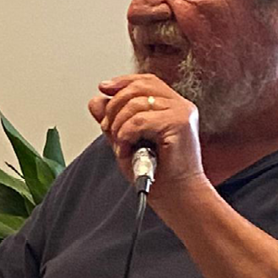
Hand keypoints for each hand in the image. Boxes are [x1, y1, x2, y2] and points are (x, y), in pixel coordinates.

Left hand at [91, 71, 203, 191]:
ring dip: (119, 126)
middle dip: (114, 107)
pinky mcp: (179, 124)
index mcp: (171, 105)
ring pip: (135, 104)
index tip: (103, 88)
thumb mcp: (126, 141)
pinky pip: (139, 120)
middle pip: (138, 88)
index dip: (122, 82)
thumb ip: (113, 120)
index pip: (145, 81)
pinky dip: (126, 135)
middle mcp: (179, 105)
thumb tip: (96, 100)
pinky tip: (129, 148)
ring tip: (122, 145)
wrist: (176, 196)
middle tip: (109, 130)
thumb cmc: (158, 173)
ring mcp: (182, 112)